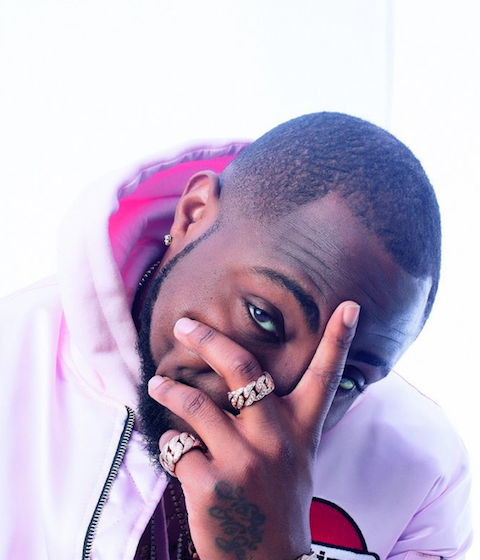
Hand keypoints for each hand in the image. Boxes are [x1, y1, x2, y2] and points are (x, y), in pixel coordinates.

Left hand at [148, 301, 359, 559]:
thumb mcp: (296, 457)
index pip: (326, 377)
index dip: (339, 340)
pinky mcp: (211, 485)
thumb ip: (281, 420)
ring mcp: (244, 461)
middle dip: (209, 340)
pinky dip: (170, 443)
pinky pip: (178, 447)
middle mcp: (276, 439)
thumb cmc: (279, 501)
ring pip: (196, 405)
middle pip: (243, 370)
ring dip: (170, 390)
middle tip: (184, 325)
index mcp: (301, 430)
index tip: (349, 306)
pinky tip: (173, 447)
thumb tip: (253, 381)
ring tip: (158, 382)